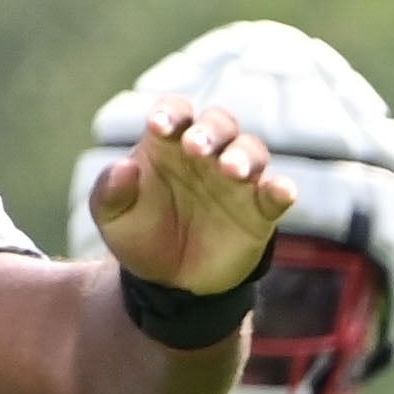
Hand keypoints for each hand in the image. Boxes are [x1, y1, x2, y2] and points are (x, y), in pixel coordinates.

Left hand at [79, 96, 294, 298]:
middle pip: (220, 123)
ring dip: (244, 155)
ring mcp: (237, 182)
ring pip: (252, 150)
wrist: (170, 282)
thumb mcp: (111, 217)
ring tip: (232, 170)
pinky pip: (277, 193)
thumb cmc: (140, 237)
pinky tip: (281, 191)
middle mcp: (207, 156)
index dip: (171, 112)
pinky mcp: (260, 212)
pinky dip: (281, 189)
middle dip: (210, 130)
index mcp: (169, 145)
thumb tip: (125, 166)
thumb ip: (111, 190)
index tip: (159, 126)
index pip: (177, 112)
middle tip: (196, 147)